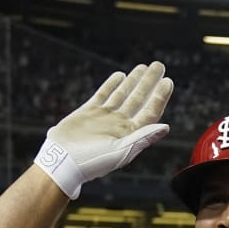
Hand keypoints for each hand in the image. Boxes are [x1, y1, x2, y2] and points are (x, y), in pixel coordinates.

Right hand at [34, 62, 172, 198]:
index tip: (167, 81)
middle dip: (149, 82)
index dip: (160, 97)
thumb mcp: (121, 151)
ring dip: (134, 81)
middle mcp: (119, 124)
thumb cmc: (91, 161)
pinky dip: (111, 84)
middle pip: (139, 99)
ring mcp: (104, 117)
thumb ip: (143, 137)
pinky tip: (120, 75)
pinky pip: (103, 94)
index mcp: (130, 135)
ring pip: (122, 94)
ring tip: (143, 67)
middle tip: (158, 65)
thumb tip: (165, 127)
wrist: (61, 161)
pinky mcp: (88, 112)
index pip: (150, 112)